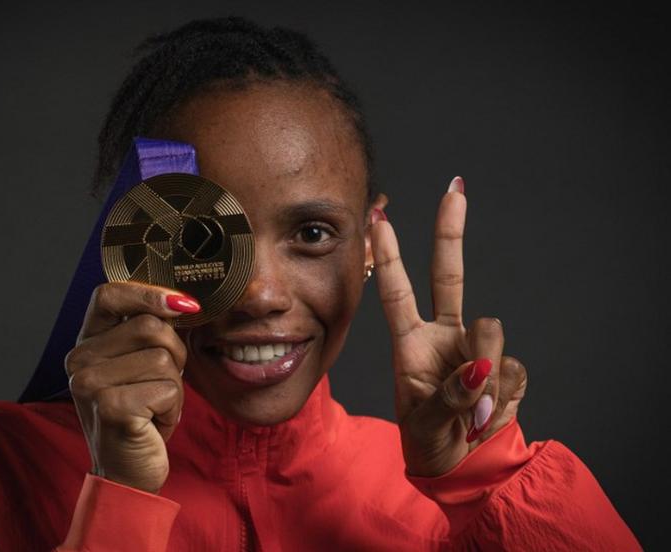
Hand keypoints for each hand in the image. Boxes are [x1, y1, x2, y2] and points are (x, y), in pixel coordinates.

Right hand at [64, 281, 199, 493]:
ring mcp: (90, 383)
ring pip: (164, 357)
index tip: (184, 305)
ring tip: (154, 406)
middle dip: (174, 354)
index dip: (149, 292)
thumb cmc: (141, 414)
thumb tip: (183, 300)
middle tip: (161, 384)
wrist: (126, 473)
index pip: (110, 293)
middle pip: (151, 326)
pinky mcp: (111, 407)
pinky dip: (174, 408)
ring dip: (174, 385)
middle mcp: (79, 359)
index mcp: (86, 342)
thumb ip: (149, 329)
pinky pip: (169, 388)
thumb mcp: (140, 364)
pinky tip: (154, 423)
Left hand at [370, 177, 527, 476]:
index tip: (378, 220)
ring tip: (472, 416)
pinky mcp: (505, 365)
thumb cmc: (428, 441)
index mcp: (410, 343)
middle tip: (454, 190)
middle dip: (451, 232)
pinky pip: (513, 368)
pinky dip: (503, 398)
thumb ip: (450, 397)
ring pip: (491, 331)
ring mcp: (474, 348)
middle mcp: (442, 335)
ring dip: (485, 375)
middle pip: (449, 276)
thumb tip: (480, 368)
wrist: (463, 467)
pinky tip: (489, 416)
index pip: (397, 292)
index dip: (388, 257)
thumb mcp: (426, 424)